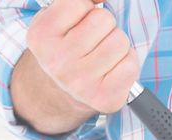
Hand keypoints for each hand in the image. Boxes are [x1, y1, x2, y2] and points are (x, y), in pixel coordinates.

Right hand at [25, 0, 139, 113]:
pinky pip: (130, 64)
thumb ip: (81, 0)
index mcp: (41, 36)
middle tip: (92, 42)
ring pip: (120, 41)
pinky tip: (111, 70)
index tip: (77, 24)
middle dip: (104, 26)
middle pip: (104, 19)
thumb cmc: (66, 47)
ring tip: (101, 56)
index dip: (85, 10)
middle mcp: (57, 62)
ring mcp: (80, 83)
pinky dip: (126, 63)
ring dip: (116, 45)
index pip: (80, 3)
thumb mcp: (61, 19)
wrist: (59, 93)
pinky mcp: (103, 98)